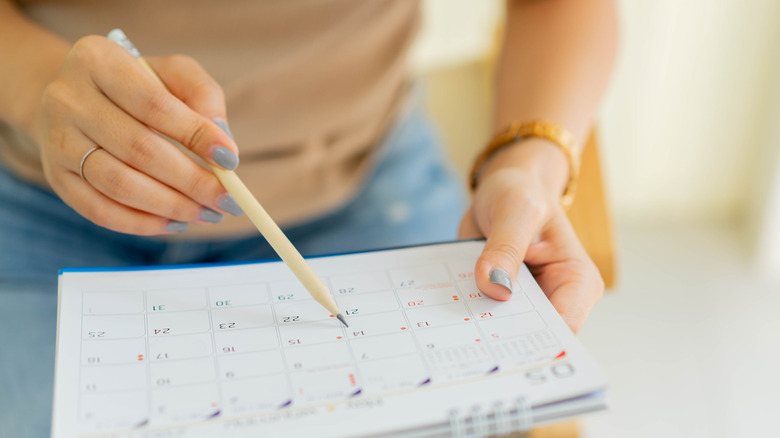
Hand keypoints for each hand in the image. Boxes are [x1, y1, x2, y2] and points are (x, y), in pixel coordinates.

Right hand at [36, 35, 241, 234]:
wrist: (75, 99)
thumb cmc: (138, 85)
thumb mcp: (173, 73)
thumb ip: (203, 95)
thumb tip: (222, 142)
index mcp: (97, 60)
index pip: (153, 105)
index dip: (196, 135)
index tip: (230, 160)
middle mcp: (68, 99)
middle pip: (139, 149)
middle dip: (192, 181)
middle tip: (227, 200)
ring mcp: (57, 140)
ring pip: (119, 184)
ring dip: (171, 206)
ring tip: (207, 213)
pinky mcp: (56, 177)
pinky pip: (99, 210)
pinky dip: (142, 223)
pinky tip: (175, 222)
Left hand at [458, 140, 603, 332]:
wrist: (504, 190)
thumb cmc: (521, 194)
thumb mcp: (515, 210)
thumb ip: (506, 248)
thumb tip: (494, 287)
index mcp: (577, 282)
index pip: (562, 327)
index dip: (534, 345)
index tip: (499, 352)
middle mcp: (557, 299)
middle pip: (531, 338)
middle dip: (502, 344)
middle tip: (463, 348)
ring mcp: (527, 304)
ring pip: (504, 334)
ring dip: (478, 333)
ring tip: (448, 336)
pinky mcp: (501, 302)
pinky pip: (482, 318)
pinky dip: (464, 317)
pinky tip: (441, 319)